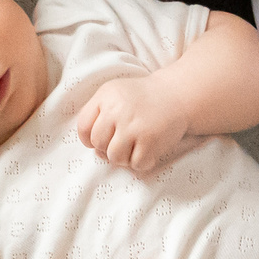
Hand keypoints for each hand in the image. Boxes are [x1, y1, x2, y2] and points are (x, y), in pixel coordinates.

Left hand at [75, 77, 195, 174]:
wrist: (175, 95)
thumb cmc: (140, 99)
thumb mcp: (114, 94)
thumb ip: (96, 114)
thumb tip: (93, 148)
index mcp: (106, 96)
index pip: (83, 127)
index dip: (89, 138)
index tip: (102, 138)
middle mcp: (118, 110)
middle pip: (98, 144)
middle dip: (108, 147)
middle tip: (122, 141)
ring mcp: (134, 126)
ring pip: (115, 157)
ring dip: (124, 157)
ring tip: (134, 146)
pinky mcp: (151, 140)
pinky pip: (136, 164)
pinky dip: (141, 162)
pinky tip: (147, 149)